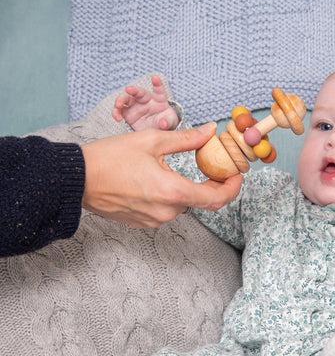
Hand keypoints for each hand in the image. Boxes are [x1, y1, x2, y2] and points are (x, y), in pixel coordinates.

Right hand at [81, 124, 242, 227]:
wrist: (77, 179)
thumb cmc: (110, 158)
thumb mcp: (152, 141)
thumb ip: (187, 139)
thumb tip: (210, 132)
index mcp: (172, 192)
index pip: (216, 198)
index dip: (231, 188)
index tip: (236, 176)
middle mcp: (166, 212)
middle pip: (200, 201)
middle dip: (209, 185)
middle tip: (211, 166)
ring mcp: (154, 220)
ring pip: (182, 205)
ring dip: (184, 189)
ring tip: (172, 168)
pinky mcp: (143, 223)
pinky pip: (165, 210)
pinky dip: (169, 196)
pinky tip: (155, 180)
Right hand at [112, 74, 179, 130]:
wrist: (157, 130)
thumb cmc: (165, 122)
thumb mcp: (170, 122)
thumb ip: (167, 122)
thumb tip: (163, 123)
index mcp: (158, 99)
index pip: (158, 89)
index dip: (157, 83)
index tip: (155, 78)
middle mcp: (145, 99)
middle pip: (138, 92)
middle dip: (132, 89)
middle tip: (128, 90)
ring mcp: (135, 106)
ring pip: (125, 99)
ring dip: (120, 100)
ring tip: (118, 106)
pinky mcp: (128, 114)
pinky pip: (119, 111)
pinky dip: (116, 113)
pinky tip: (118, 118)